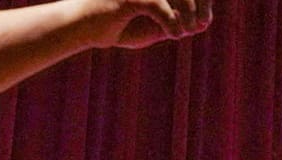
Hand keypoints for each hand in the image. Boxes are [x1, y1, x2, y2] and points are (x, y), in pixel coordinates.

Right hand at [99, 0, 214, 48]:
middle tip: (202, 24)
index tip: (205, 17)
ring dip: (187, 13)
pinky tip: (174, 35)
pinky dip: (171, 23)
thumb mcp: (148, 26)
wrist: (76, 29)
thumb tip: (202, 23)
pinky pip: (158, 6)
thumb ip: (172, 21)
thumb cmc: (109, 27)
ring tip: (187, 31)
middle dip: (199, 3)